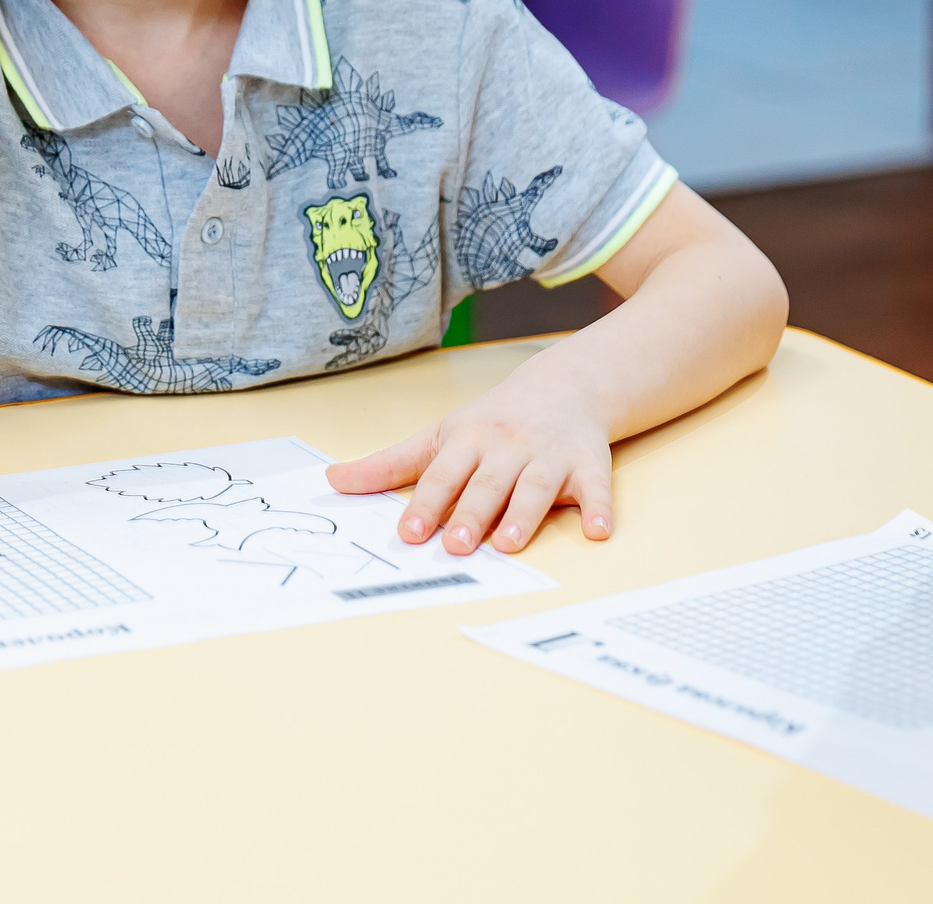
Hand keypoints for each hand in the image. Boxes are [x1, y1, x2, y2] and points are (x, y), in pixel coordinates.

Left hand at [326, 364, 614, 554]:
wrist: (564, 385)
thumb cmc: (492, 420)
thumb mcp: (439, 436)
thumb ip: (389, 464)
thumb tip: (332, 481)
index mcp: (468, 441)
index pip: (442, 475)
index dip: (426, 504)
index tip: (409, 533)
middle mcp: (507, 447)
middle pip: (487, 483)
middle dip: (471, 514)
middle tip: (455, 546)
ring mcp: (549, 455)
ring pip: (535, 486)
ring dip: (524, 515)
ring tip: (508, 544)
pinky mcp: (589, 464)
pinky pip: (596, 488)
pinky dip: (599, 508)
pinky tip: (598, 531)